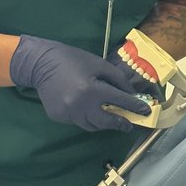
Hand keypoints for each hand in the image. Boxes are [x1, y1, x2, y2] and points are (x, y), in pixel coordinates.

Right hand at [10, 36, 152, 131]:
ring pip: (91, 126)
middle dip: (119, 124)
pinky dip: (85, 117)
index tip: (145, 111)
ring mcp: (68, 114)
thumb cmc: (71, 59)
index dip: (135, 107)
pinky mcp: (59, 117)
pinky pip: (77, 121)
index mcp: (91, 90)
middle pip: (106, 122)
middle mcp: (80, 106)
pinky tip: (86, 108)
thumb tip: (130, 94)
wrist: (40, 63)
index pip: (119, 101)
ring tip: (109, 118)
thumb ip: (117, 79)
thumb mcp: (98, 64)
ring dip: (103, 123)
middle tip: (128, 124)